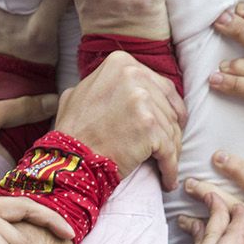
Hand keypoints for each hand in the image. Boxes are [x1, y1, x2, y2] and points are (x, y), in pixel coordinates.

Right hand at [56, 52, 186, 187]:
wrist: (71, 158)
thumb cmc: (73, 131)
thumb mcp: (80, 92)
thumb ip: (105, 83)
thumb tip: (118, 84)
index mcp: (120, 63)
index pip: (160, 85)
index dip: (167, 107)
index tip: (170, 122)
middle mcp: (134, 75)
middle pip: (169, 106)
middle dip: (172, 129)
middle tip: (171, 147)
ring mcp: (143, 101)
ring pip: (171, 129)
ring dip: (172, 151)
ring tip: (168, 167)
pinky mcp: (150, 127)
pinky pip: (169, 150)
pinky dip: (171, 168)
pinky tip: (168, 180)